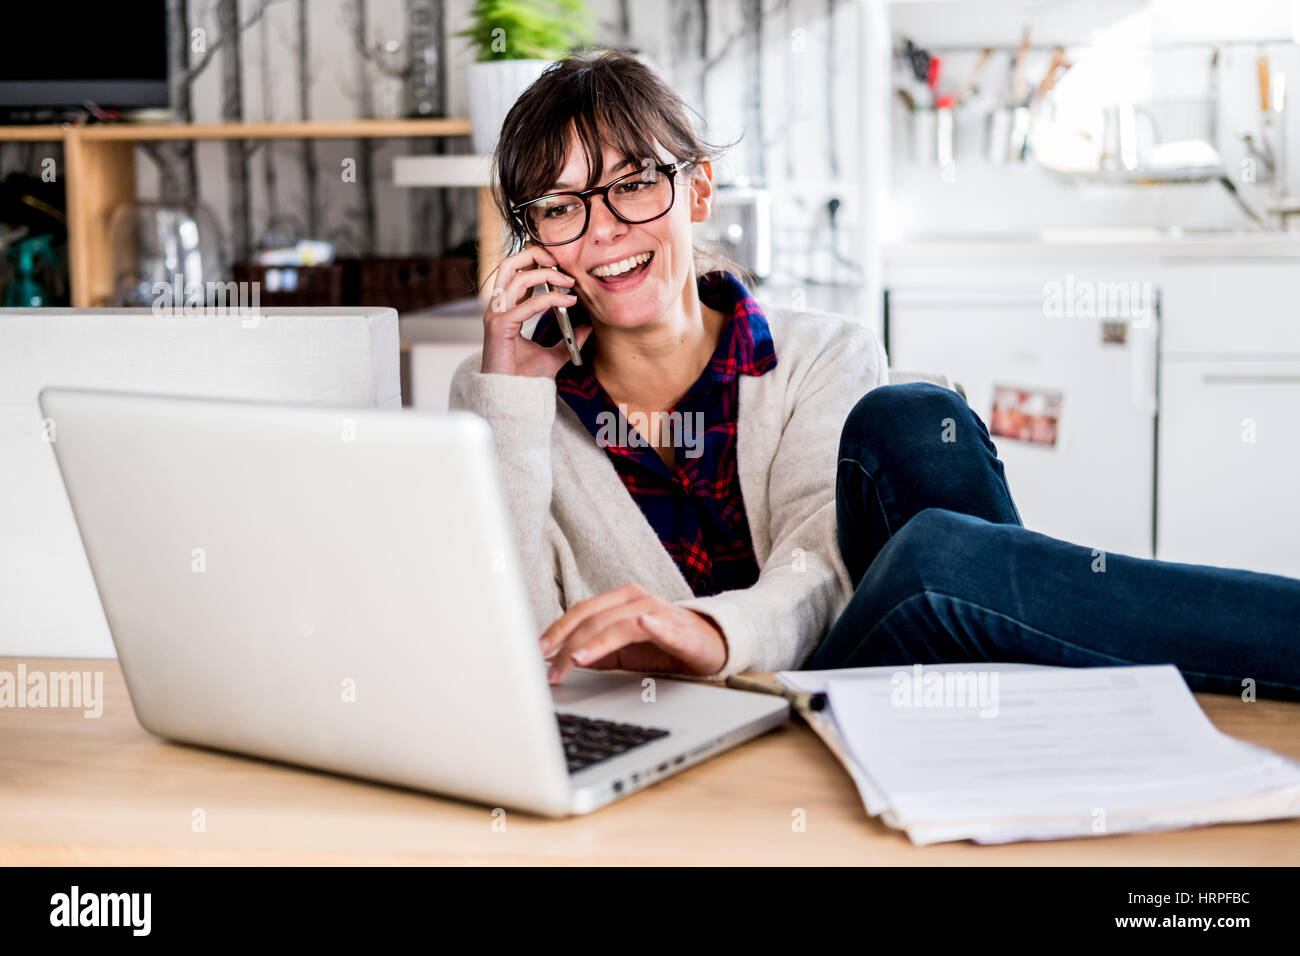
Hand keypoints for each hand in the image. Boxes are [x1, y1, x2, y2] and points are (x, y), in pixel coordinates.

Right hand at [481, 244, 591, 377]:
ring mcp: (496, 315)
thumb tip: (588, 327)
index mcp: (506, 308)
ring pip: (518, 277)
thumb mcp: (553, 355)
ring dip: (547, 274)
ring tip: (570, 283)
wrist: (512, 397)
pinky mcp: (500, 327)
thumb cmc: (524, 377)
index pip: (516, 271)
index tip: (562, 267)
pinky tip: (569, 302)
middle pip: (509, 263)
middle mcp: (497, 307)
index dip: (537, 261)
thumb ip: (569, 339)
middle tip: (561, 261)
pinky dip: (550, 300)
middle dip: (535, 254)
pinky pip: (528, 305)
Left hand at [538, 583, 728, 683]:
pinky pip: (665, 627)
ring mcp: (659, 612)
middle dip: (568, 645)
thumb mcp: (621, 650)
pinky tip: (644, 623)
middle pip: (594, 619)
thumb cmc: (663, 646)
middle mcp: (637, 600)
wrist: (711, 645)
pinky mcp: (681, 630)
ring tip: (576, 659)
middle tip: (553, 671)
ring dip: (596, 643)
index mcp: (620, 600)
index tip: (537, 652)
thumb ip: (592, 651)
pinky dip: (654, 624)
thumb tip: (554, 661)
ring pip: (620, 625)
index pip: (581, 612)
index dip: (557, 630)